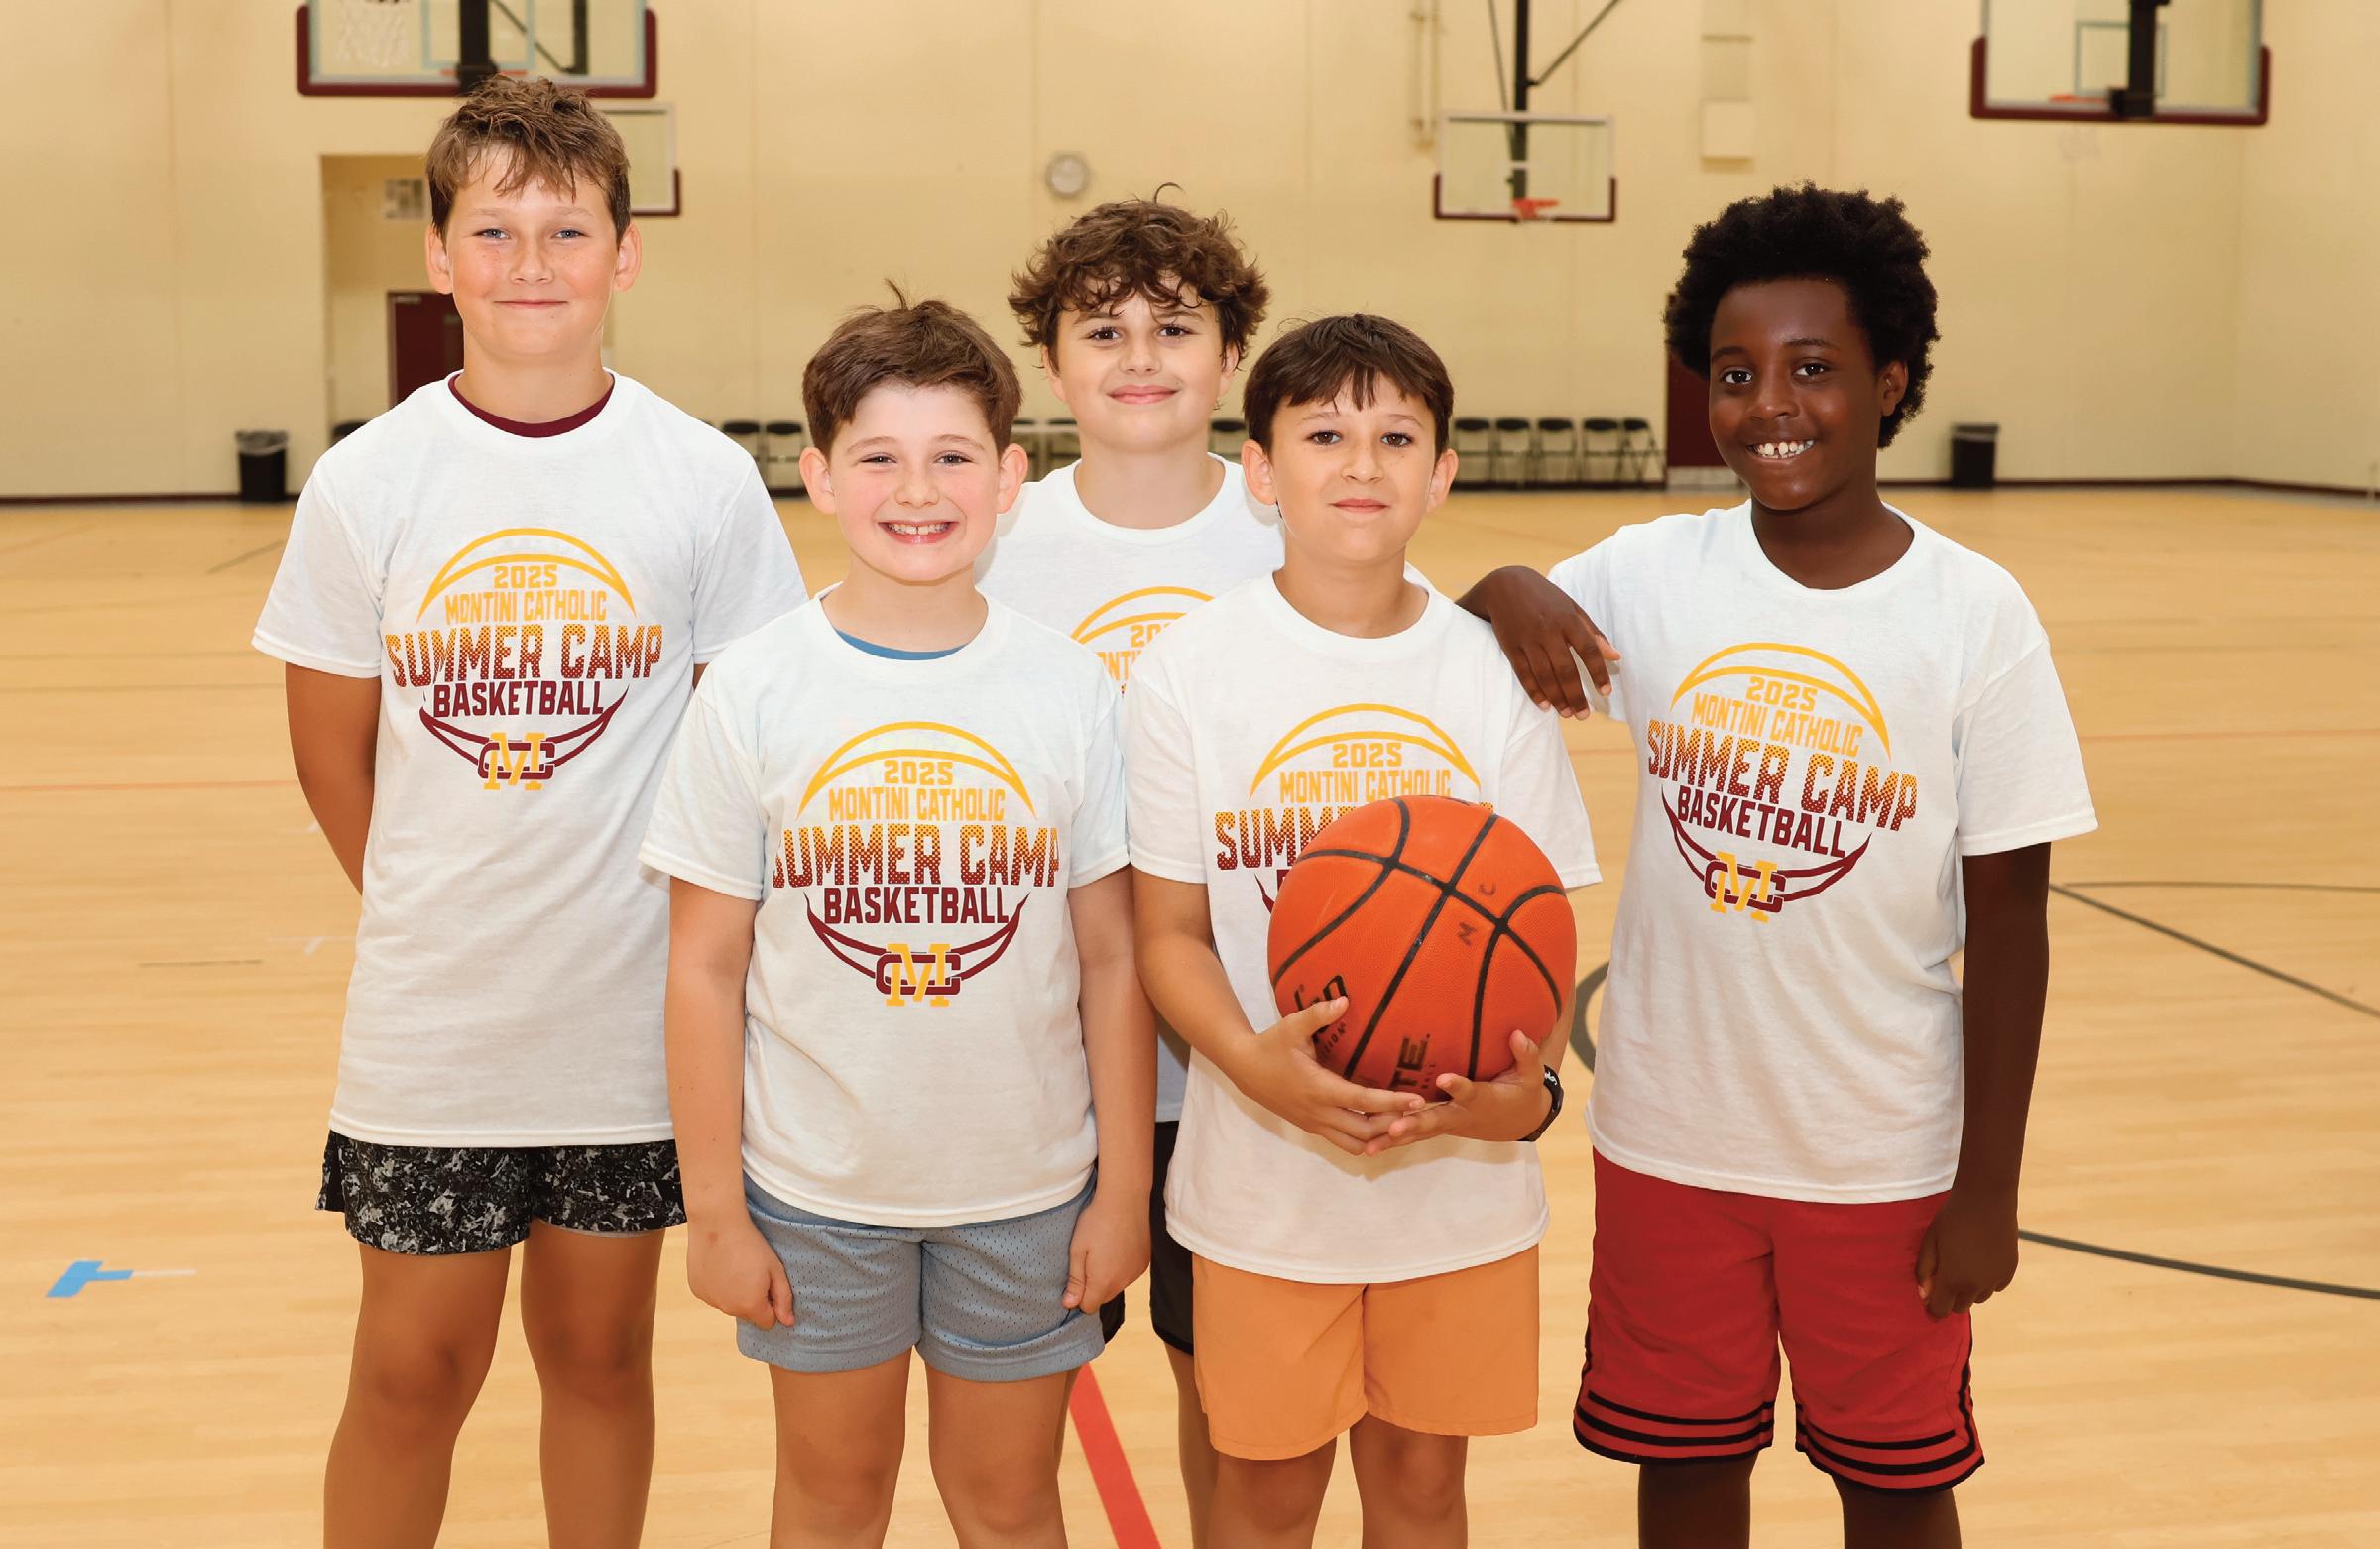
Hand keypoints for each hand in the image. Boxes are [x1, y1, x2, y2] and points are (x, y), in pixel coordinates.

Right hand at [685, 1212, 795, 1328]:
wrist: (717, 1225)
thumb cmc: (751, 1245)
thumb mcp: (775, 1269)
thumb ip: (783, 1298)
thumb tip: (788, 1322)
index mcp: (750, 1306)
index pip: (767, 1322)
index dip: (771, 1305)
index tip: (768, 1284)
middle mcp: (728, 1309)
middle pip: (747, 1313)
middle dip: (752, 1299)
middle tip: (751, 1271)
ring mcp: (710, 1300)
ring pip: (729, 1304)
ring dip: (734, 1293)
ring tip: (734, 1265)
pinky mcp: (697, 1290)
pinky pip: (713, 1295)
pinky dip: (718, 1286)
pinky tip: (719, 1265)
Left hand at [1063, 1182, 1151, 1312]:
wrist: (1125, 1199)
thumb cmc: (1095, 1222)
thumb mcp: (1077, 1250)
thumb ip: (1075, 1280)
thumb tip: (1070, 1304)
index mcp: (1103, 1281)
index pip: (1089, 1307)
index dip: (1079, 1296)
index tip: (1076, 1278)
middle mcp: (1123, 1282)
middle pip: (1104, 1298)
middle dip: (1094, 1287)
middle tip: (1088, 1260)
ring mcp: (1136, 1272)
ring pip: (1117, 1286)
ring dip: (1109, 1277)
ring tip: (1104, 1251)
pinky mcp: (1145, 1262)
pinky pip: (1129, 1274)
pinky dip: (1122, 1268)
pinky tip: (1118, 1248)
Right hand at [1228, 996, 1412, 1155]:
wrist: (1245, 1070)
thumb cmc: (1272, 1045)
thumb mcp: (1292, 1026)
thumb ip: (1318, 1014)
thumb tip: (1345, 1000)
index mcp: (1319, 1088)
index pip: (1363, 1101)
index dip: (1393, 1102)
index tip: (1418, 1101)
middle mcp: (1319, 1112)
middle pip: (1365, 1131)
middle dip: (1392, 1124)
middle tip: (1416, 1111)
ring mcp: (1315, 1124)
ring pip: (1355, 1144)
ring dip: (1378, 1137)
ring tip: (1400, 1121)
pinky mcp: (1312, 1128)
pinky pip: (1344, 1143)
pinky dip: (1364, 1139)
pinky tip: (1377, 1126)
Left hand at [1373, 1029, 1551, 1150]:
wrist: (1519, 1121)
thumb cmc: (1522, 1092)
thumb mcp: (1531, 1075)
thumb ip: (1525, 1055)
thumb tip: (1517, 1033)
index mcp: (1483, 1100)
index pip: (1469, 1092)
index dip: (1458, 1086)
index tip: (1443, 1079)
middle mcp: (1462, 1115)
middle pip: (1436, 1121)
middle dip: (1415, 1125)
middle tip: (1394, 1129)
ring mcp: (1448, 1123)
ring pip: (1420, 1133)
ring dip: (1396, 1140)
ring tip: (1369, 1147)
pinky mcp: (1438, 1126)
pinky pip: (1414, 1136)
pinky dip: (1391, 1142)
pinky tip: (1365, 1147)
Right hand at [1467, 566, 1620, 718]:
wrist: (1505, 585)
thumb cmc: (1544, 598)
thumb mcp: (1572, 608)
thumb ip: (1593, 632)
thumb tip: (1615, 656)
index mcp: (1567, 620)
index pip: (1588, 650)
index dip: (1598, 673)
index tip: (1606, 693)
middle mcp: (1548, 631)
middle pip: (1565, 669)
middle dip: (1576, 695)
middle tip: (1584, 715)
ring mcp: (1528, 640)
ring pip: (1544, 675)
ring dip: (1557, 697)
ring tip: (1567, 714)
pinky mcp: (1511, 647)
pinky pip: (1524, 674)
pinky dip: (1534, 691)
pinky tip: (1544, 705)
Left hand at [1915, 1184, 2019, 1317]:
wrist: (1986, 1200)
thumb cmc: (1952, 1218)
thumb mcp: (1930, 1242)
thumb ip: (1924, 1270)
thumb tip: (1923, 1294)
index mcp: (1953, 1279)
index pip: (1941, 1309)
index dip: (1933, 1306)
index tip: (1930, 1296)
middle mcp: (1976, 1285)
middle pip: (1960, 1307)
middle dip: (1950, 1297)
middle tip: (1946, 1275)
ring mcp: (1996, 1279)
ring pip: (1979, 1298)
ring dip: (1969, 1290)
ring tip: (1964, 1265)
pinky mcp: (2010, 1270)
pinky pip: (1996, 1286)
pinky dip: (1987, 1281)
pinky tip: (1981, 1261)